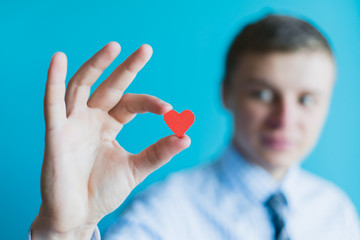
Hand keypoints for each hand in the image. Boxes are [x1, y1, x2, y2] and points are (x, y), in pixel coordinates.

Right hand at [32, 42, 190, 238]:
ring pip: (82, 86)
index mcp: (109, 125)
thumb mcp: (136, 169)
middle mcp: (91, 118)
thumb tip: (186, 136)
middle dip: (127, 68)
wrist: (79, 215)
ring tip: (114, 46)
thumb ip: (159, 152)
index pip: (131, 104)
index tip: (171, 111)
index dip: (151, 104)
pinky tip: (59, 59)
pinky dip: (53, 81)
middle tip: (147, 49)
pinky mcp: (55, 132)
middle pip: (110, 86)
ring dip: (96, 65)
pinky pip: (52, 103)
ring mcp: (72, 123)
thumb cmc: (103, 192)